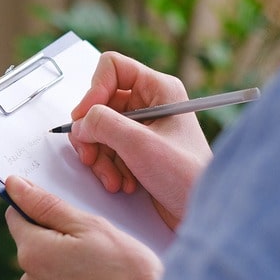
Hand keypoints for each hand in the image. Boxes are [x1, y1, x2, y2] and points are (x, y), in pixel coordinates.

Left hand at [5, 175, 161, 279]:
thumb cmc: (125, 272)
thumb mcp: (89, 226)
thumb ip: (46, 204)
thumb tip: (13, 185)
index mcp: (33, 252)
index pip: (16, 217)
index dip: (37, 209)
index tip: (60, 213)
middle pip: (32, 246)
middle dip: (54, 241)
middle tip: (91, 246)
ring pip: (43, 273)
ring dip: (61, 268)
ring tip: (97, 272)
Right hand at [68, 51, 211, 228]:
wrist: (200, 212)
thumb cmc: (187, 177)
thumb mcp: (139, 145)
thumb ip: (103, 124)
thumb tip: (79, 122)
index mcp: (159, 89)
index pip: (112, 68)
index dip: (94, 90)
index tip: (86, 117)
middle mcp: (149, 103)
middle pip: (98, 103)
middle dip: (93, 134)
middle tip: (91, 156)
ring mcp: (141, 127)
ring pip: (97, 129)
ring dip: (99, 157)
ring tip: (113, 178)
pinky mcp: (135, 149)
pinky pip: (104, 148)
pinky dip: (106, 167)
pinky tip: (121, 182)